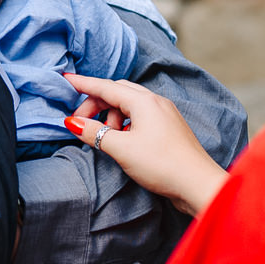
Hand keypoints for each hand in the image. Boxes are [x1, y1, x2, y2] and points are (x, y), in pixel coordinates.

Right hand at [64, 75, 229, 217]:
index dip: (84, 84)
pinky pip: (141, 116)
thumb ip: (95, 133)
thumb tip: (73, 122)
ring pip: (130, 104)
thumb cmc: (162, 164)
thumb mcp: (122, 148)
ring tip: (106, 137)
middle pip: (118, 92)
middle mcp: (156, 101)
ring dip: (112, 115)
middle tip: (80, 122)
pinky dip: (126, 123)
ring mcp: (165, 114)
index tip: (66, 80)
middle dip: (96, 103)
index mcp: (143, 101)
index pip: (106, 87)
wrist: (198, 184)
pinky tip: (123, 140)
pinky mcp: (169, 128)